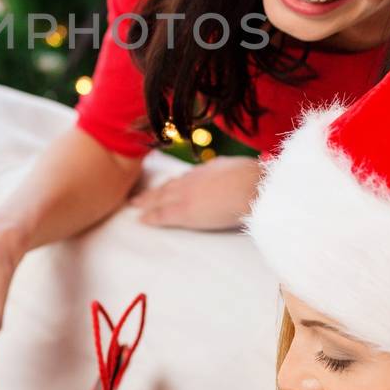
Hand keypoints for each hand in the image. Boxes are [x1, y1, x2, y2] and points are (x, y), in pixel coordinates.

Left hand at [128, 155, 261, 231]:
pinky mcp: (184, 211)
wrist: (251, 187)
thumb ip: (233, 174)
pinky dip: (150, 217)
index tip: (166, 186)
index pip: (185, 178)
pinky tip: (141, 220)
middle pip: (167, 186)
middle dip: (153, 191)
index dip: (173, 183)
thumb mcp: (241, 169)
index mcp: (207, 170)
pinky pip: (162, 215)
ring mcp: (186, 194)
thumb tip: (236, 175)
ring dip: (146, 201)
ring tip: (135, 204)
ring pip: (160, 198)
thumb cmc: (254, 179)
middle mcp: (192, 180)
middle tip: (139, 196)